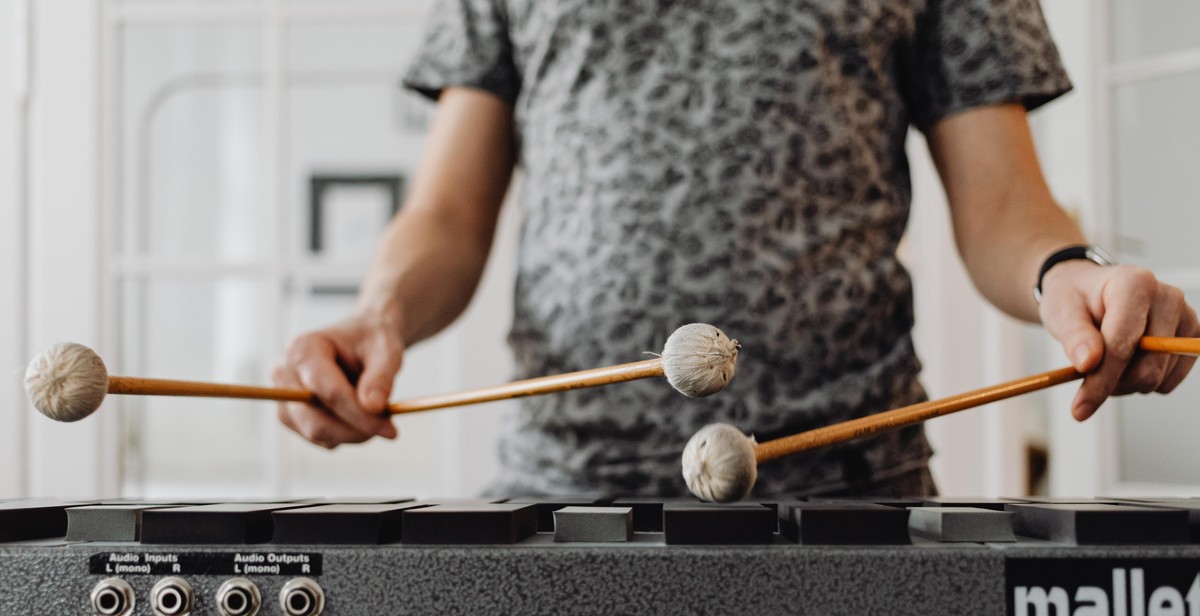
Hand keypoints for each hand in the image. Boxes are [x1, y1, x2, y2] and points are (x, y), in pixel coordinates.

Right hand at [273, 314, 403, 447]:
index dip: (360, 415)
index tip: (390, 430)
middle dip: (355, 431)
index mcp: (303, 348)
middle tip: (388, 430)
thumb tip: (373, 407)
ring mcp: (284, 397)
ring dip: (352, 434)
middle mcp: (284, 372)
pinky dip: (345, 435)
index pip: (329, 392)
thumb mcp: (386, 351)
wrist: (362, 340)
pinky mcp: (291, 416)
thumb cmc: (372, 341)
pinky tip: (360, 416)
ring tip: (377, 415)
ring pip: (317, 434)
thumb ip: (381, 377)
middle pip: (315, 421)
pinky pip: (320, 438)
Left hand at [1039, 261, 1199, 420]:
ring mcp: (1185, 319)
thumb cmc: (1075, 298)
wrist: (1089, 291)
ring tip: (1106, 360)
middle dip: (1112, 382)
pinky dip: (1142, 382)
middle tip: (1087, 373)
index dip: (1100, 380)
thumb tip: (1089, 363)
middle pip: (1147, 368)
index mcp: (1135, 284)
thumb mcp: (1061, 311)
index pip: (1122, 345)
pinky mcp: (1190, 339)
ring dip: (1125, 382)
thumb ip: (1074, 337)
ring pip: (1158, 378)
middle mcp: (1169, 298)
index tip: (1079, 409)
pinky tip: (1126, 363)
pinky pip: (1168, 382)